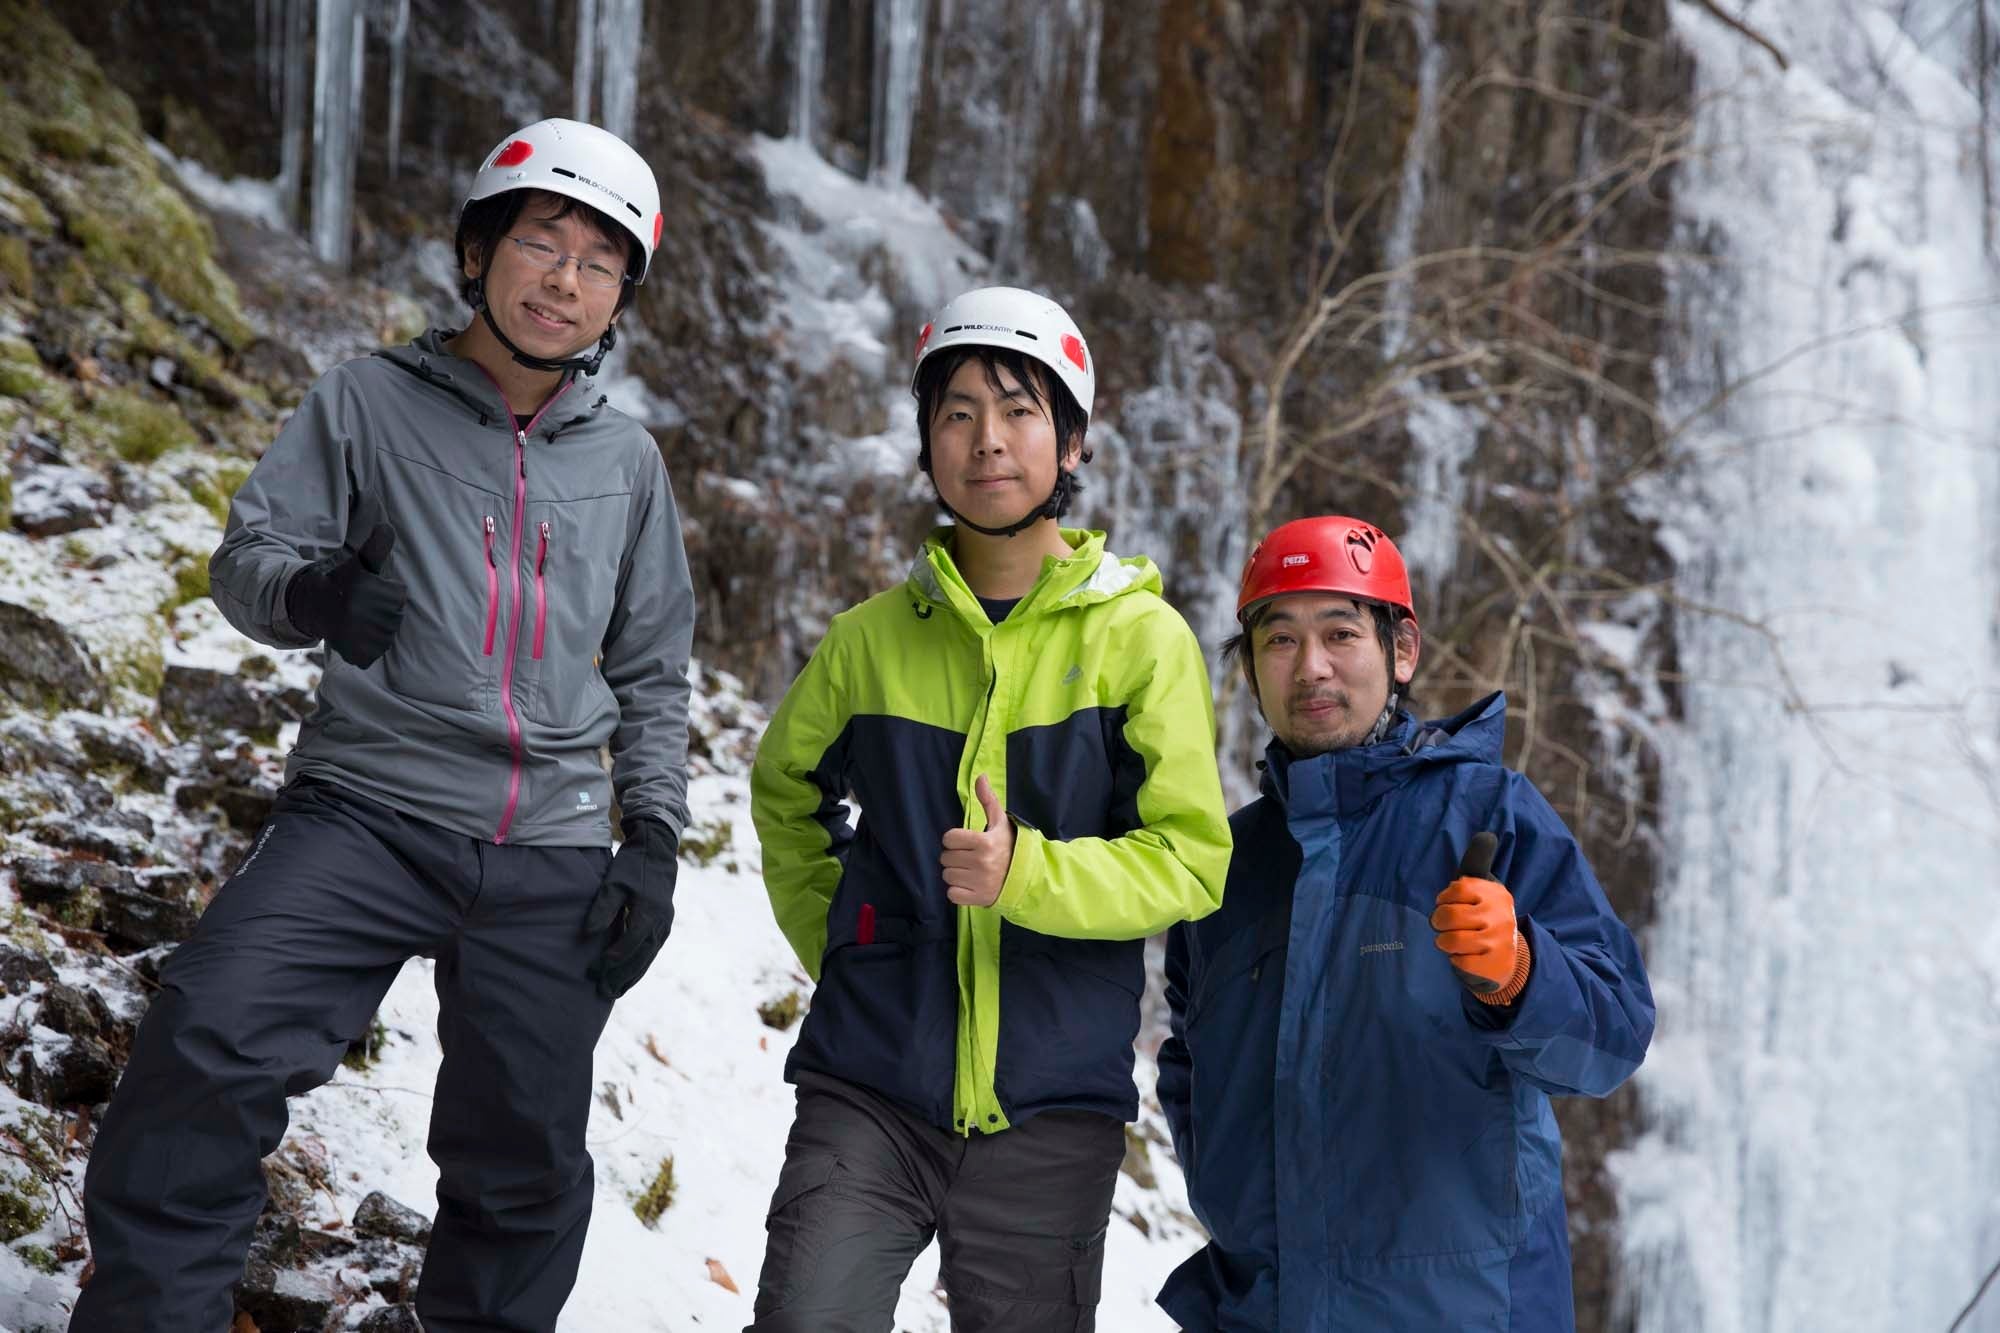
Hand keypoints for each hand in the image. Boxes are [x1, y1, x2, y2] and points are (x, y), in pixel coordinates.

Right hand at [285, 522, 407, 667]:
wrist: (311, 607)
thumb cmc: (342, 582)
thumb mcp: (360, 562)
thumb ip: (377, 546)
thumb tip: (387, 526)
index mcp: (368, 590)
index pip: (399, 595)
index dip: (384, 591)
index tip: (364, 590)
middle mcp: (365, 615)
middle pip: (395, 616)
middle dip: (382, 611)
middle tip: (359, 606)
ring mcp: (362, 638)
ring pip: (388, 635)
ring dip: (376, 629)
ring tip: (356, 620)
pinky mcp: (359, 656)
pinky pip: (376, 653)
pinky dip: (369, 647)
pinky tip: (354, 636)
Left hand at [584, 818, 679, 999]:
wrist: (657, 852)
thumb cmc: (631, 866)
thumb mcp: (613, 883)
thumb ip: (602, 908)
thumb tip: (588, 933)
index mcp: (649, 912)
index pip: (631, 943)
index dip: (613, 960)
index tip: (595, 970)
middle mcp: (661, 923)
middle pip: (641, 957)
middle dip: (621, 976)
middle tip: (602, 992)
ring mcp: (665, 926)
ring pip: (648, 958)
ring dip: (630, 977)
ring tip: (612, 993)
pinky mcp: (664, 926)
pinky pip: (651, 953)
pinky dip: (639, 968)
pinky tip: (626, 978)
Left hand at [941, 774, 1013, 908]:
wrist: (1026, 877)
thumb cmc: (1008, 847)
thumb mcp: (1000, 822)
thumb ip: (988, 800)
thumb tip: (980, 776)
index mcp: (984, 842)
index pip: (948, 838)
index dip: (954, 840)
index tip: (966, 842)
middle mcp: (981, 863)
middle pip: (946, 858)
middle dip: (955, 856)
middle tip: (969, 857)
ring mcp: (979, 882)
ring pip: (947, 875)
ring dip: (955, 873)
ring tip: (970, 871)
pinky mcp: (978, 899)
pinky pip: (952, 894)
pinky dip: (957, 891)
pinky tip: (969, 884)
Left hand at [1429, 831, 1530, 1004]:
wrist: (1508, 956)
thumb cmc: (1484, 914)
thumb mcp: (1481, 887)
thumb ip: (1478, 860)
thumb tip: (1486, 834)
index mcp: (1495, 893)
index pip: (1456, 889)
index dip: (1444, 898)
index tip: (1448, 902)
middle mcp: (1500, 915)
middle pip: (1449, 916)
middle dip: (1438, 922)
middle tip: (1445, 925)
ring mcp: (1499, 941)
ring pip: (1451, 941)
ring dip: (1444, 942)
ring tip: (1452, 941)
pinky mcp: (1495, 965)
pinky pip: (1459, 962)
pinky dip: (1456, 960)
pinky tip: (1465, 955)